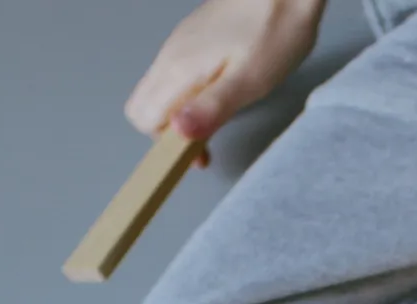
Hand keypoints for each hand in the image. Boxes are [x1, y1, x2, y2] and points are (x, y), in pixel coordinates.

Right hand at [126, 0, 324, 145]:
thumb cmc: (272, 32)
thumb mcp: (248, 81)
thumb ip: (211, 108)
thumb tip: (179, 134)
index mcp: (179, 69)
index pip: (144, 118)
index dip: (166, 146)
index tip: (199, 157)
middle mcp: (169, 56)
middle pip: (145, 107)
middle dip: (168, 135)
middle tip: (208, 147)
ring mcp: (178, 46)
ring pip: (158, 92)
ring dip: (179, 117)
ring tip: (217, 124)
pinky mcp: (192, 41)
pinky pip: (174, 77)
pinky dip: (187, 98)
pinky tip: (218, 99)